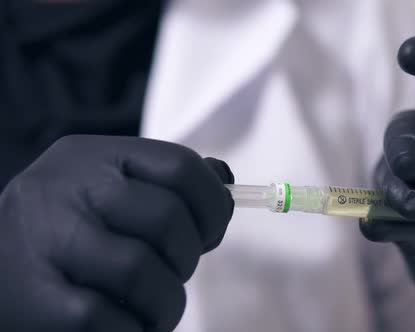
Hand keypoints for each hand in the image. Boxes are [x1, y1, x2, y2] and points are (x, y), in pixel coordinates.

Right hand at [0, 135, 233, 331]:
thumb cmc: (69, 228)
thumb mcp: (109, 187)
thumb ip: (166, 185)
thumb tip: (223, 183)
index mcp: (95, 156)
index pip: (183, 167)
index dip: (213, 206)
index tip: (208, 233)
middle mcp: (67, 188)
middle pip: (168, 220)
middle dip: (187, 257)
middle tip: (173, 272)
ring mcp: (47, 241)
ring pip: (142, 272)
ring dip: (166, 302)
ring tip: (156, 307)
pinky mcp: (34, 297)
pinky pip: (107, 319)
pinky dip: (134, 329)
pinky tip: (127, 323)